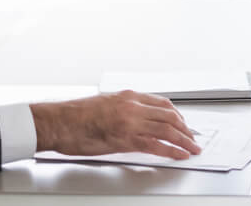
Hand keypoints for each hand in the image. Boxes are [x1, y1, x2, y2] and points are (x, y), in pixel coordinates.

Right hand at [30, 90, 202, 159]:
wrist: (57, 122)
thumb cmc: (74, 116)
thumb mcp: (104, 104)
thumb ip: (123, 110)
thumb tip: (134, 121)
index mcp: (128, 96)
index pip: (162, 103)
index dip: (177, 115)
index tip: (183, 124)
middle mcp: (133, 105)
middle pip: (170, 115)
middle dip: (186, 128)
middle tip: (193, 138)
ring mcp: (131, 121)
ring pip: (168, 129)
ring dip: (184, 140)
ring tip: (192, 148)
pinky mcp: (126, 138)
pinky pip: (156, 145)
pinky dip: (172, 150)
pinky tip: (180, 155)